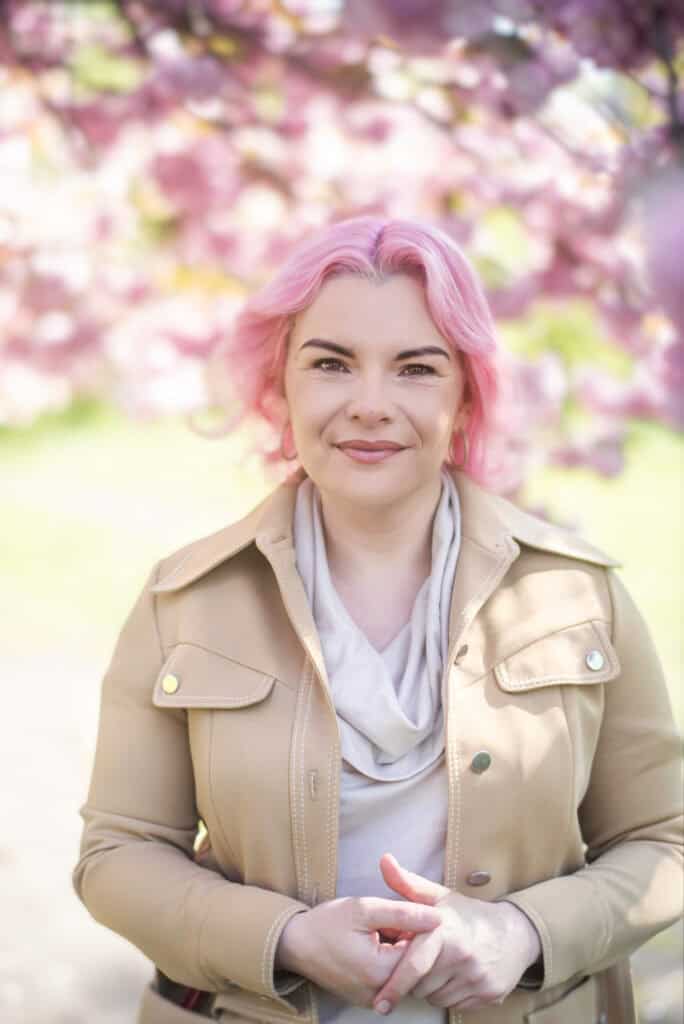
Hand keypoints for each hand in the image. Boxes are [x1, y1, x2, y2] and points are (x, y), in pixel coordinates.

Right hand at [275, 895, 441, 1007]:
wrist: (294, 944)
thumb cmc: (327, 923)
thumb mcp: (365, 909)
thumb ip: (403, 912)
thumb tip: (438, 917)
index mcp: (381, 972)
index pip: (421, 952)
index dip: (417, 928)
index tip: (405, 911)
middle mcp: (380, 993)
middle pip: (413, 965)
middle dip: (407, 939)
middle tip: (387, 920)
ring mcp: (372, 999)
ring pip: (402, 972)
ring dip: (397, 948)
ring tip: (378, 929)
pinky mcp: (366, 998)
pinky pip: (389, 978)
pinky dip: (387, 959)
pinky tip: (373, 942)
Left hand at [372, 853, 541, 1014]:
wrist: (514, 933)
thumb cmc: (467, 914)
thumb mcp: (439, 896)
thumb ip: (408, 883)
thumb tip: (384, 860)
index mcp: (445, 931)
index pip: (414, 965)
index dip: (394, 985)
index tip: (378, 1002)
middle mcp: (463, 956)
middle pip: (421, 986)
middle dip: (413, 980)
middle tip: (421, 963)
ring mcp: (478, 977)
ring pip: (436, 998)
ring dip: (431, 989)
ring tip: (439, 967)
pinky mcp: (489, 994)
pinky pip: (456, 1005)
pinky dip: (450, 996)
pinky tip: (455, 977)